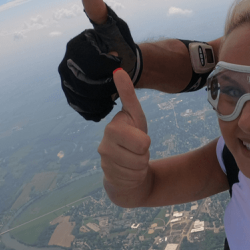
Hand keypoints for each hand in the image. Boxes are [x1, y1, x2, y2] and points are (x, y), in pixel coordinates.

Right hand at [58, 0, 141, 121]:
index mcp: (73, 47)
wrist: (122, 65)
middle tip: (118, 79)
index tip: (118, 62)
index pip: (90, 62)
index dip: (108, 65)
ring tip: (115, 91)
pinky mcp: (72, 98)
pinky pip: (83, 108)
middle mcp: (64, 65)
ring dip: (102, 97)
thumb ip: (101, 13)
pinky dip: (97, 108)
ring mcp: (66, 83)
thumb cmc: (119, 44)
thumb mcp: (113, 28)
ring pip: (85, 97)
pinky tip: (109, 102)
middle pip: (86, 82)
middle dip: (105, 82)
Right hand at [98, 69, 150, 196]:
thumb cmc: (132, 137)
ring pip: (139, 167)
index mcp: (112, 128)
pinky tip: (129, 171)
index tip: (137, 139)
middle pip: (142, 154)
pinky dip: (136, 176)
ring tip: (133, 159)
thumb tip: (118, 69)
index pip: (142, 141)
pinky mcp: (109, 179)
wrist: (125, 165)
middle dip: (145, 152)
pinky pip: (134, 179)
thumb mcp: (135, 116)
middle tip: (137, 149)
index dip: (145, 142)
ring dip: (141, 164)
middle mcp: (104, 146)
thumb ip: (128, 95)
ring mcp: (105, 164)